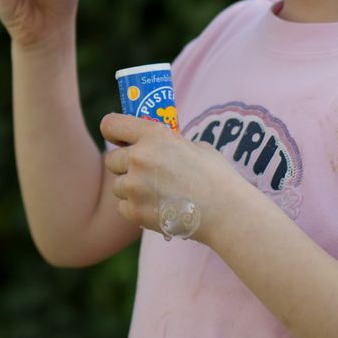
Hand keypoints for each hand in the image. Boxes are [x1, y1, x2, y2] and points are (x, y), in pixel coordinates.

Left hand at [100, 112, 236, 242]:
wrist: (227, 212)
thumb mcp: (193, 146)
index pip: (110, 125)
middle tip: (145, 172)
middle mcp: (139, 158)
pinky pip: (122, 207)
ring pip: (117, 185)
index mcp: (153, 135)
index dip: (113, 132)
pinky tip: (157, 207)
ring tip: (156, 193)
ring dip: (130, 188)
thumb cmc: (216, 176)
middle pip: (111, 159)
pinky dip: (135, 208)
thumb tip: (151, 145)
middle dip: (124, 165)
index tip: (119, 139)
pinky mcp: (135, 211)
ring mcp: (134, 186)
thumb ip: (166, 144)